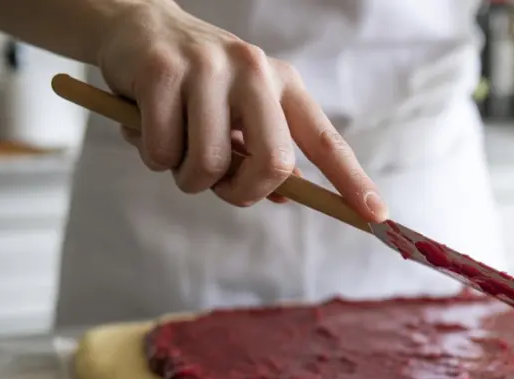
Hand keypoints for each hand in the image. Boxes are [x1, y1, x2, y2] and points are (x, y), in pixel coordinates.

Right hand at [97, 0, 385, 216]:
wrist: (135, 26)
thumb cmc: (196, 84)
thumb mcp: (240, 113)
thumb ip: (263, 152)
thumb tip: (283, 197)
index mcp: (283, 85)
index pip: (326, 142)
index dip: (353, 182)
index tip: (378, 216)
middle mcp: (254, 71)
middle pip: (273, 164)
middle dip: (243, 192)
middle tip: (218, 186)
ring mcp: (208, 68)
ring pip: (210, 165)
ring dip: (188, 178)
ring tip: (175, 151)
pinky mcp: (162, 71)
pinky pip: (164, 151)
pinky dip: (154, 158)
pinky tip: (147, 128)